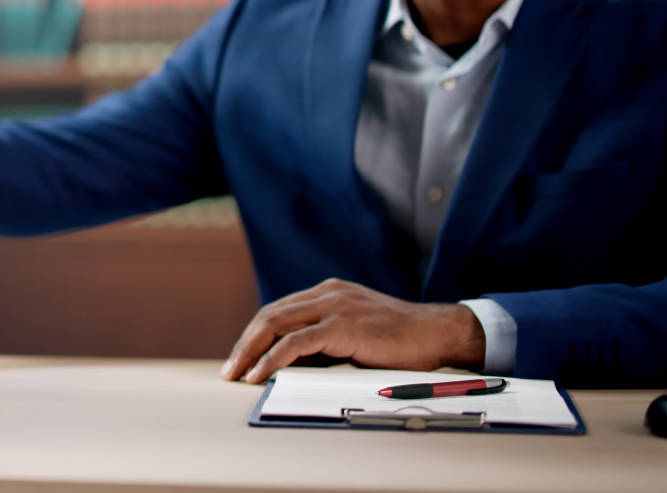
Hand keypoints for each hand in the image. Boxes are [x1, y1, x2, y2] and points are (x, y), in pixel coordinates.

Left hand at [220, 278, 485, 383]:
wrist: (438, 334)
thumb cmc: (401, 340)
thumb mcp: (356, 333)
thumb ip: (325, 341)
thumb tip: (289, 364)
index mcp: (329, 292)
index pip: (279, 310)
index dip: (255, 335)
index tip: (241, 358)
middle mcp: (327, 293)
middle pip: (270, 315)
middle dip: (245, 344)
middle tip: (229, 370)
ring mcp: (335, 306)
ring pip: (277, 324)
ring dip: (251, 352)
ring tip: (236, 375)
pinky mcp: (343, 325)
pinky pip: (296, 343)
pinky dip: (273, 359)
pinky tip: (261, 375)